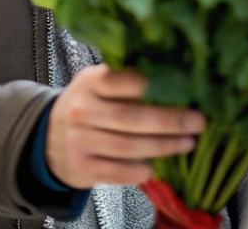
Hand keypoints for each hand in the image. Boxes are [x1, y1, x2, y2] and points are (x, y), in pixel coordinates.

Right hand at [45, 64, 204, 188]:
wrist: (49, 138)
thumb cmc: (87, 104)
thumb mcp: (98, 82)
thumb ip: (125, 78)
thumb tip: (173, 75)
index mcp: (89, 82)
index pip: (119, 80)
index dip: (148, 84)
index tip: (179, 86)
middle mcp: (82, 110)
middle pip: (130, 117)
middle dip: (169, 121)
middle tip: (197, 121)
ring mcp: (79, 141)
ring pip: (127, 146)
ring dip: (162, 146)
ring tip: (187, 143)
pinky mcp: (81, 168)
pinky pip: (116, 172)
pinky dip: (138, 171)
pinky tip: (156, 166)